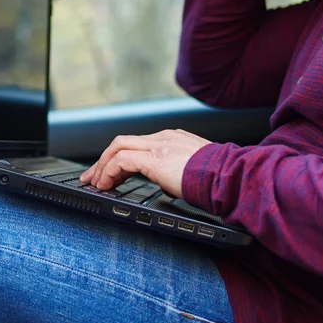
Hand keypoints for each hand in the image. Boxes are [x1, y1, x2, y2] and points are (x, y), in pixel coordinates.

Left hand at [78, 129, 211, 198]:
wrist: (230, 177)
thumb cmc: (220, 178)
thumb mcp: (197, 170)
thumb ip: (181, 172)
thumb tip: (173, 184)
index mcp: (174, 139)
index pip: (139, 144)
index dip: (120, 159)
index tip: (111, 173)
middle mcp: (164, 137)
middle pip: (123, 142)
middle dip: (103, 160)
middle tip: (92, 178)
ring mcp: (159, 144)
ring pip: (118, 147)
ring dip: (102, 167)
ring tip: (95, 184)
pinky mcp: (154, 157)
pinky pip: (122, 160)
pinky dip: (109, 172)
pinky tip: (106, 185)